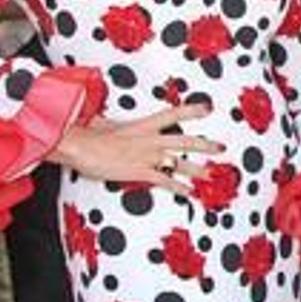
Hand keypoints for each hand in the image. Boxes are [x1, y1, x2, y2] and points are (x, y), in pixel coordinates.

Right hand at [49, 103, 217, 196]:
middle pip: (184, 141)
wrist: (79, 145)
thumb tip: (103, 121)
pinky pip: (165, 181)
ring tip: (211, 175)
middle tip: (221, 147)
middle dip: (204, 145)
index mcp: (142, 125)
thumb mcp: (102, 124)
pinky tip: (188, 193)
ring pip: (179, 162)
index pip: (173, 114)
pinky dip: (178, 188)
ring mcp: (147, 156)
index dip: (192, 111)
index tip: (207, 108)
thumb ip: (110, 124)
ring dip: (197, 170)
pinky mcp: (140, 172)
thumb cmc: (87, 135)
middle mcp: (150, 139)